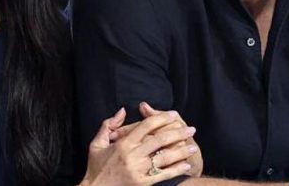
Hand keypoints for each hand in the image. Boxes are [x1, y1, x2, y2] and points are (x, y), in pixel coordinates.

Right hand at [82, 107, 196, 185]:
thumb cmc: (96, 167)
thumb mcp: (96, 144)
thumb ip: (108, 125)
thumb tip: (123, 110)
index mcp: (123, 144)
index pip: (146, 126)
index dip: (161, 118)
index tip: (173, 115)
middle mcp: (132, 156)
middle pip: (160, 139)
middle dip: (178, 133)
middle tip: (191, 129)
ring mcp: (138, 170)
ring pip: (164, 157)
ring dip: (181, 151)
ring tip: (193, 146)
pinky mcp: (142, 183)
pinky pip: (163, 175)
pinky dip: (176, 170)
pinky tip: (186, 165)